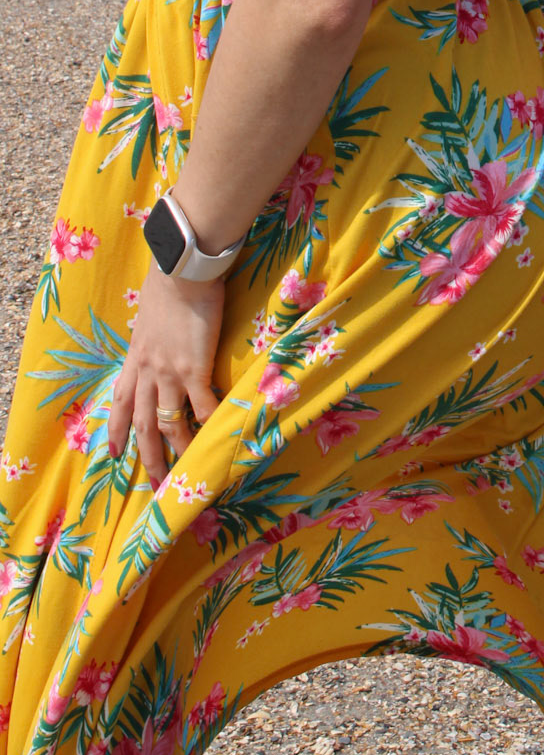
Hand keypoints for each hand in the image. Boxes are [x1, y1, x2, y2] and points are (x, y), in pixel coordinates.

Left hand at [108, 265, 224, 483]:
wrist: (181, 271)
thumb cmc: (169, 284)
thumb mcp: (149, 315)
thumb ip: (153, 332)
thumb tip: (161, 332)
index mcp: (135, 358)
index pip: (119, 400)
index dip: (115, 429)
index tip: (113, 452)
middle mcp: (148, 371)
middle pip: (141, 423)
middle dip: (145, 455)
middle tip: (152, 483)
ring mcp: (169, 373)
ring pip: (168, 423)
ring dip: (176, 450)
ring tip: (184, 472)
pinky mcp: (194, 369)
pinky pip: (202, 406)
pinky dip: (211, 424)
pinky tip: (220, 438)